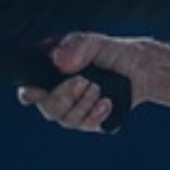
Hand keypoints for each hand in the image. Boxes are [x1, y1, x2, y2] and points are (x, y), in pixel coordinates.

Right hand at [17, 32, 147, 132]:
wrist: (141, 70)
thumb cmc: (113, 53)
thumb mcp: (95, 43)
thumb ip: (77, 46)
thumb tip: (59, 61)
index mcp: (51, 74)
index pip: (29, 90)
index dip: (28, 94)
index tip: (34, 93)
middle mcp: (58, 95)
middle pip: (49, 108)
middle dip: (65, 96)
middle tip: (85, 81)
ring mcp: (74, 110)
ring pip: (66, 120)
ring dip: (82, 105)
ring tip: (98, 88)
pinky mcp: (91, 121)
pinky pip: (86, 126)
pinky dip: (95, 115)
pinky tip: (106, 102)